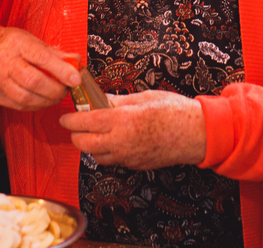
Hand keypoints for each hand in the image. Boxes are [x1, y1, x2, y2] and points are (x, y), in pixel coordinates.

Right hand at [0, 27, 80, 109]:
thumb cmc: (8, 45)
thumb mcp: (30, 40)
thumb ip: (53, 53)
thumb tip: (75, 61)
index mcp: (16, 43)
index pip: (41, 58)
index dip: (61, 70)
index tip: (75, 79)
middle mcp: (4, 62)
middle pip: (33, 81)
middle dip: (55, 89)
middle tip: (66, 89)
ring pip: (26, 97)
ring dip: (47, 100)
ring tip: (56, 95)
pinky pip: (19, 105)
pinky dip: (36, 105)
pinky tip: (43, 100)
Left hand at [58, 89, 206, 168]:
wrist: (197, 134)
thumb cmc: (174, 111)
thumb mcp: (143, 97)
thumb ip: (117, 101)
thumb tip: (98, 99)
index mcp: (122, 121)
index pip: (84, 123)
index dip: (70, 119)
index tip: (65, 116)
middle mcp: (121, 142)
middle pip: (83, 144)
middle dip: (76, 133)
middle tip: (77, 122)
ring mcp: (128, 157)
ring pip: (96, 155)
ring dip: (89, 144)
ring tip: (95, 130)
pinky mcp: (135, 165)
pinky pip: (112, 161)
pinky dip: (105, 152)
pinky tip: (112, 140)